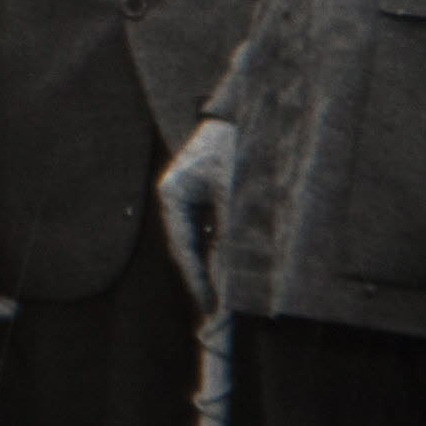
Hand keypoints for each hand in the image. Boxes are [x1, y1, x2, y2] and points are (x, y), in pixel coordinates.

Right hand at [159, 119, 239, 311]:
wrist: (251, 110)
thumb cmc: (241, 148)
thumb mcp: (239, 195)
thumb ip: (235, 236)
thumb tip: (235, 279)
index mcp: (174, 195)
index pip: (184, 248)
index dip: (199, 282)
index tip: (212, 311)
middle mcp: (178, 197)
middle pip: (190, 247)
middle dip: (206, 279)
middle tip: (218, 315)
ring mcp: (193, 194)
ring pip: (203, 240)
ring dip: (217, 266)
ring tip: (227, 299)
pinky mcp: (211, 192)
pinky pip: (213, 230)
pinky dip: (224, 250)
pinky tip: (235, 269)